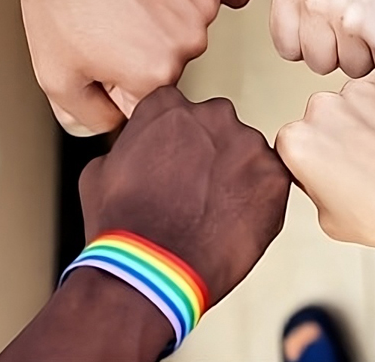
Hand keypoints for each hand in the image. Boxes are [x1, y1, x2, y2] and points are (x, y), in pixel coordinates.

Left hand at [20, 0, 220, 135]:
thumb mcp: (56, 76)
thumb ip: (87, 117)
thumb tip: (114, 126)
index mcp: (156, 77)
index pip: (146, 98)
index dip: (116, 78)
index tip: (101, 47)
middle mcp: (189, 44)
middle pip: (169, 62)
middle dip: (142, 48)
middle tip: (110, 16)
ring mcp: (202, 4)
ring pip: (184, 28)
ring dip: (161, 17)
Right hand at [78, 86, 290, 305]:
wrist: (153, 268)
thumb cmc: (121, 226)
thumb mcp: (100, 171)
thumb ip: (129, 146)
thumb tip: (137, 150)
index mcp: (167, 106)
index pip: (178, 109)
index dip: (175, 140)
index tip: (173, 163)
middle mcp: (211, 114)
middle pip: (216, 126)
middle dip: (209, 152)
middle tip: (195, 190)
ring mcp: (247, 143)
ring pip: (247, 153)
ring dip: (236, 175)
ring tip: (213, 213)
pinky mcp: (274, 177)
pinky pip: (271, 182)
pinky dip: (258, 200)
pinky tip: (234, 223)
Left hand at [271, 0, 374, 77]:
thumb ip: (303, 3)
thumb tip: (295, 43)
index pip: (286, 44)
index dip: (313, 42)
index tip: (331, 28)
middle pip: (317, 62)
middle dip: (343, 49)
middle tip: (365, 17)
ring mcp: (348, 18)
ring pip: (352, 68)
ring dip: (372, 50)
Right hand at [276, 74, 374, 247]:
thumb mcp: (328, 218)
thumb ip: (314, 186)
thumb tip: (322, 175)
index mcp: (297, 140)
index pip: (294, 143)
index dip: (314, 159)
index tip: (330, 170)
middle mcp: (323, 108)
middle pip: (324, 116)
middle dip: (338, 134)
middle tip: (364, 163)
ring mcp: (360, 92)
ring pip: (356, 101)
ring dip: (368, 119)